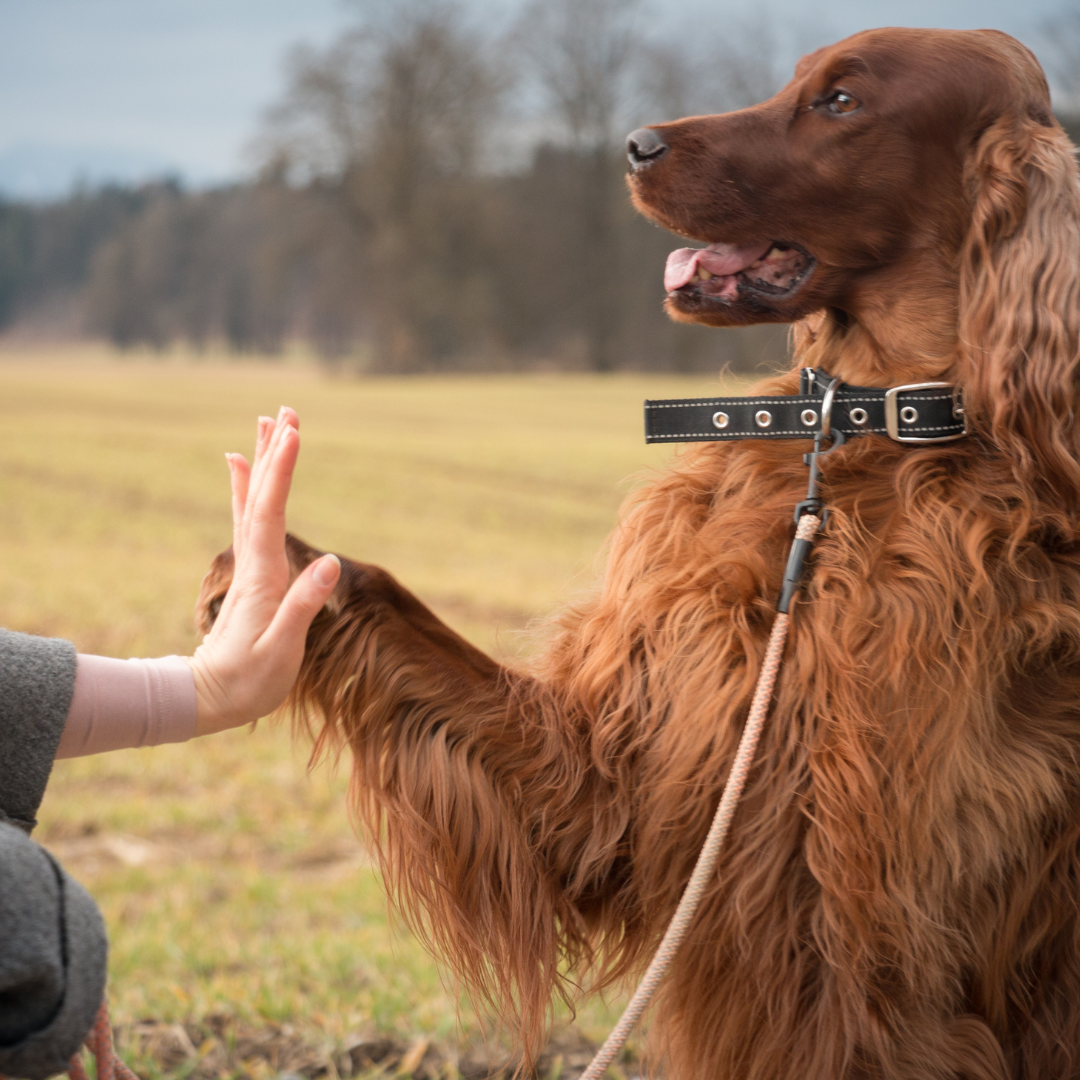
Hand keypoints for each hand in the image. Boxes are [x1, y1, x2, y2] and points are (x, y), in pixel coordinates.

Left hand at [187, 408, 340, 735]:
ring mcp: (250, 566)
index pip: (271, 512)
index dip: (281, 472)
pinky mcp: (252, 574)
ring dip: (262, 462)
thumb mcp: (282, 651)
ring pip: (253, 501)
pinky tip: (240, 467)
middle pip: (260, 496)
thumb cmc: (249, 681)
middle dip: (274, 453)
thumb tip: (331, 561)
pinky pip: (248, 518)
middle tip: (285, 410)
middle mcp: (254, 562)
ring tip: (269, 424)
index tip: (292, 433)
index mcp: (264, 576)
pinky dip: (245, 488)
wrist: (209, 699)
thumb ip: (304, 606)